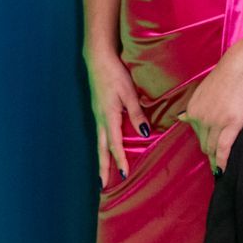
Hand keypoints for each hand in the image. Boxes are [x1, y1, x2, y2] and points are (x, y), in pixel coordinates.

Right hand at [86, 51, 144, 188]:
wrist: (98, 58)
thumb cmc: (115, 73)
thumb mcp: (129, 93)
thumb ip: (137, 114)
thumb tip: (145, 133)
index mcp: (108, 116)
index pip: (115, 145)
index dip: (120, 161)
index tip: (124, 175)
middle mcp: (100, 118)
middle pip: (101, 148)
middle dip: (103, 167)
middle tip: (102, 184)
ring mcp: (97, 114)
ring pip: (99, 141)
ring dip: (102, 157)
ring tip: (103, 171)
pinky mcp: (98, 109)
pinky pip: (100, 132)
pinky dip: (102, 144)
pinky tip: (106, 146)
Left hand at [183, 42, 242, 173]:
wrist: (241, 66)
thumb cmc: (227, 77)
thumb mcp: (203, 91)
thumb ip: (196, 107)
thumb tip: (182, 118)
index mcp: (192, 110)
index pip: (196, 134)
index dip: (204, 144)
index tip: (209, 153)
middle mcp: (200, 118)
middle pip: (203, 143)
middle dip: (209, 155)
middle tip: (215, 166)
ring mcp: (214, 122)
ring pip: (212, 148)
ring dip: (215, 161)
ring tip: (220, 172)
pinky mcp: (230, 125)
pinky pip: (223, 149)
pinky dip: (222, 161)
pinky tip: (223, 170)